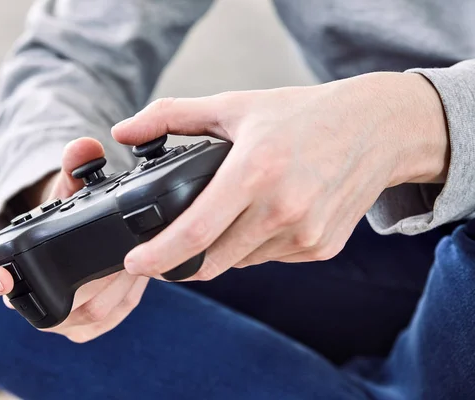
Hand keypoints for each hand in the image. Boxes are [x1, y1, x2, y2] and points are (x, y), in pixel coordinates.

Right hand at [0, 137, 148, 342]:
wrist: (79, 243)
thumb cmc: (63, 217)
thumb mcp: (67, 190)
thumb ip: (74, 166)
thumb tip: (86, 148)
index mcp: (4, 258)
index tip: (1, 279)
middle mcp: (21, 296)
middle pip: (50, 298)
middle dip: (95, 271)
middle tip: (124, 247)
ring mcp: (52, 319)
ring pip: (88, 312)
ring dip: (121, 281)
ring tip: (138, 253)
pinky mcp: (82, 329)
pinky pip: (108, 318)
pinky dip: (131, 294)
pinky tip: (141, 272)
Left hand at [112, 72, 449, 280]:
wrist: (376, 129)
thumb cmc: (302, 115)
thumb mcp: (235, 106)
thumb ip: (172, 116)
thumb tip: (123, 131)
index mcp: (255, 171)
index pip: (195, 232)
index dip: (158, 256)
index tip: (134, 263)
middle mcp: (283, 210)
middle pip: (211, 260)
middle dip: (182, 260)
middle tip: (168, 246)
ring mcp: (306, 234)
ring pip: (239, 262)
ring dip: (221, 249)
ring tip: (229, 214)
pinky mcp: (321, 248)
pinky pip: (268, 259)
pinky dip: (253, 246)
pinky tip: (264, 217)